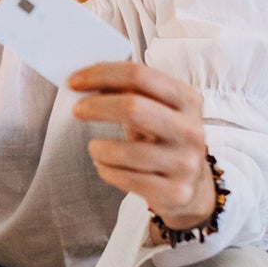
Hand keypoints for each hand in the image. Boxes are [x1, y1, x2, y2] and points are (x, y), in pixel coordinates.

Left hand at [69, 62, 215, 230]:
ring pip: (124, 151)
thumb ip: (128, 92)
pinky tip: (104, 166)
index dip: (101, 74)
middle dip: (96, 106)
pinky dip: (106, 170)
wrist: (193, 187)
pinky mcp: (175, 192)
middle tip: (78, 110)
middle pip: (133, 108)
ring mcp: (185, 163)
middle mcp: (190, 129)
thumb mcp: (156, 110)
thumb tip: (85, 80)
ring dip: (99, 148)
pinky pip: (126, 179)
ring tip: (95, 148)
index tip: (74, 81)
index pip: (139, 75)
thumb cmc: (163, 141)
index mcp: (187, 99)